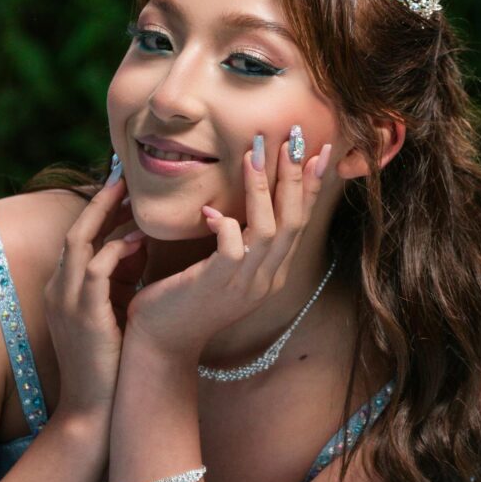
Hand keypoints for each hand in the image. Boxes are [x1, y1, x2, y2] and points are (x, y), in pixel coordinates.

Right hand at [42, 174, 146, 416]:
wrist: (94, 411)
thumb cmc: (109, 361)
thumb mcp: (112, 311)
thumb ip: (121, 279)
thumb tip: (142, 246)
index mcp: (64, 288)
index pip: (79, 237)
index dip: (99, 211)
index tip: (123, 188)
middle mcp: (59, 289)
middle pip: (76, 230)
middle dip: (100, 201)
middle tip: (124, 176)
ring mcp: (66, 301)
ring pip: (80, 241)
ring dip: (107, 216)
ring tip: (132, 197)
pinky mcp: (82, 315)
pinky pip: (96, 269)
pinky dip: (116, 250)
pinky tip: (139, 240)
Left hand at [124, 137, 330, 359]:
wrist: (161, 343)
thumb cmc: (185, 299)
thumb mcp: (221, 267)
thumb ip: (237, 239)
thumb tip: (237, 201)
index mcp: (272, 273)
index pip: (300, 222)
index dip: (311, 186)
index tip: (319, 151)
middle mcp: (266, 279)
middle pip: (294, 221)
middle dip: (296, 176)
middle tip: (293, 138)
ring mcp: (244, 285)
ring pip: (268, 229)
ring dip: (262, 188)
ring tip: (253, 153)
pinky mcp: (217, 285)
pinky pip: (232, 247)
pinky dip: (226, 223)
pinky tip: (210, 210)